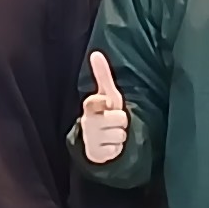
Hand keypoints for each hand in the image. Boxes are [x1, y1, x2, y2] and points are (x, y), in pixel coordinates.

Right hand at [77, 50, 130, 166]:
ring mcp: (91, 139)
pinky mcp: (96, 154)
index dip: (105, 102)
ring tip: (112, 133)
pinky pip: (115, 149)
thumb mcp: (106, 94)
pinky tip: (109, 145)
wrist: (97, 140)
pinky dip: (116, 148)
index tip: (107, 104)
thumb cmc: (105, 112)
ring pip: (120, 135)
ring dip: (120, 135)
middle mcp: (88, 122)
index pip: (97, 101)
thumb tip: (95, 53)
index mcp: (90, 106)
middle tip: (113, 122)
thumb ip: (102, 75)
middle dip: (121, 121)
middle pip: (120, 119)